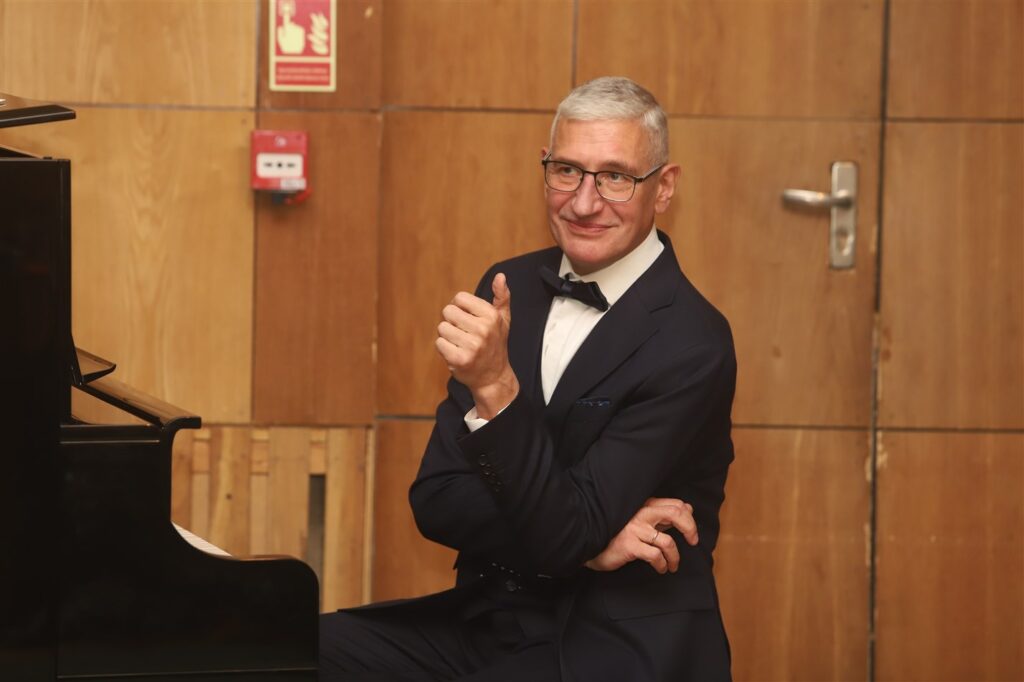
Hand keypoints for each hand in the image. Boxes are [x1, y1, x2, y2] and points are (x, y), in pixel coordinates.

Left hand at [436, 273, 518, 418]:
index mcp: (492, 316)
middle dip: (452, 321)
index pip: (459, 298)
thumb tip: (500, 276)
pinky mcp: (459, 359)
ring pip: (442, 327)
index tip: (468, 319)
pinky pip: (439, 342)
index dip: (460, 307)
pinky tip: (456, 353)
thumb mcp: (503, 320)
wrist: (493, 377)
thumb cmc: (496, 344)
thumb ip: (502, 297)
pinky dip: (444, 348)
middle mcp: (483, 329)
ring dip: (447, 335)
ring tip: (460, 343)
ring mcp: (471, 345)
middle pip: (448, 311)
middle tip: (464, 333)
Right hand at [584, 498, 697, 573]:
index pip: (674, 504)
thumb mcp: (638, 520)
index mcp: (644, 505)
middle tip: (693, 541)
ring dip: (675, 557)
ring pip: (667, 541)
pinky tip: (661, 568)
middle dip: (690, 528)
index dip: (688, 517)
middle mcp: (640, 514)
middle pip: (676, 514)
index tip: (691, 530)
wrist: (588, 542)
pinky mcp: (629, 545)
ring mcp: (635, 530)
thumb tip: (686, 510)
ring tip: (672, 565)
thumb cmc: (615, 533)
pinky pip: (655, 556)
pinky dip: (662, 564)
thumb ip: (659, 516)